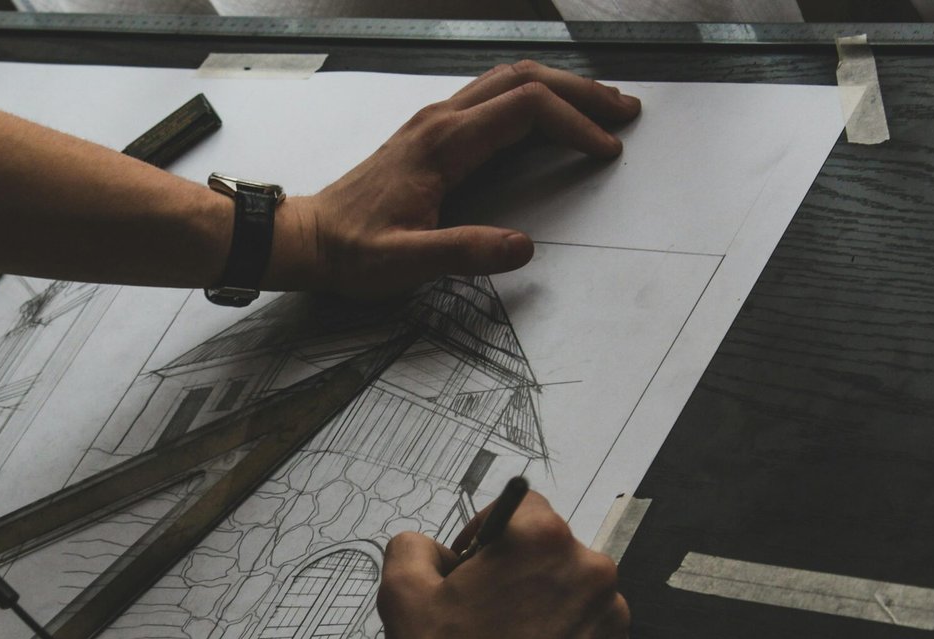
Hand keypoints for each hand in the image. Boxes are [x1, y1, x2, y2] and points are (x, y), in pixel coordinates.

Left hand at [267, 61, 641, 296]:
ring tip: (601, 107)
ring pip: (507, 81)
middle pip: (524, 79)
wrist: (308, 239)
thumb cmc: (352, 252)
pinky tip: (549, 116)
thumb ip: (463, 253)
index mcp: (442, 143)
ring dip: (559, 88)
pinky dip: (531, 97)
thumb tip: (522, 247)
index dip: (573, 124)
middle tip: (625, 112)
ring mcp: (434, 121)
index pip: (525, 109)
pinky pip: (491, 97)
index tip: (604, 152)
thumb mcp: (405, 263)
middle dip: (580, 92)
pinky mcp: (430, 133)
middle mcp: (440, 120)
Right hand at [376, 491, 629, 638]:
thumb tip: (427, 549)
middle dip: (519, 575)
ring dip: (544, 613)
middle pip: (552, 555)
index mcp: (543, 541)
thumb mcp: (402, 591)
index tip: (472, 565)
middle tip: (482, 613)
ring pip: (574, 599)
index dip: (488, 533)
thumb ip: (413, 547)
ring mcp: (612, 624)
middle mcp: (590, 574)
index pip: (522, 507)